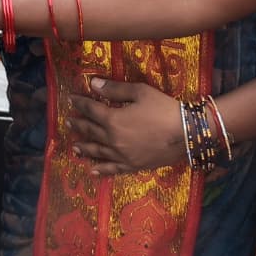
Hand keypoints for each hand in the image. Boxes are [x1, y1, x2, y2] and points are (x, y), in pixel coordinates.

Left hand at [67, 77, 185, 173]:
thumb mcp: (139, 92)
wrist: (187, 133)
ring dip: (84, 149)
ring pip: (98, 151)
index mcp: (113, 119)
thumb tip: (92, 84)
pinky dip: (101, 170)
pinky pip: (113, 169)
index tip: (70, 99)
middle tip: (68, 122)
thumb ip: (114, 89)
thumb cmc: (163, 108)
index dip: (79, 103)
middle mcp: (113, 140)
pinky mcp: (133, 166)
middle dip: (79, 125)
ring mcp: (123, 155)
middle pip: (91, 131)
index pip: (90, 110)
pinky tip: (93, 171)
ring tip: (73, 147)